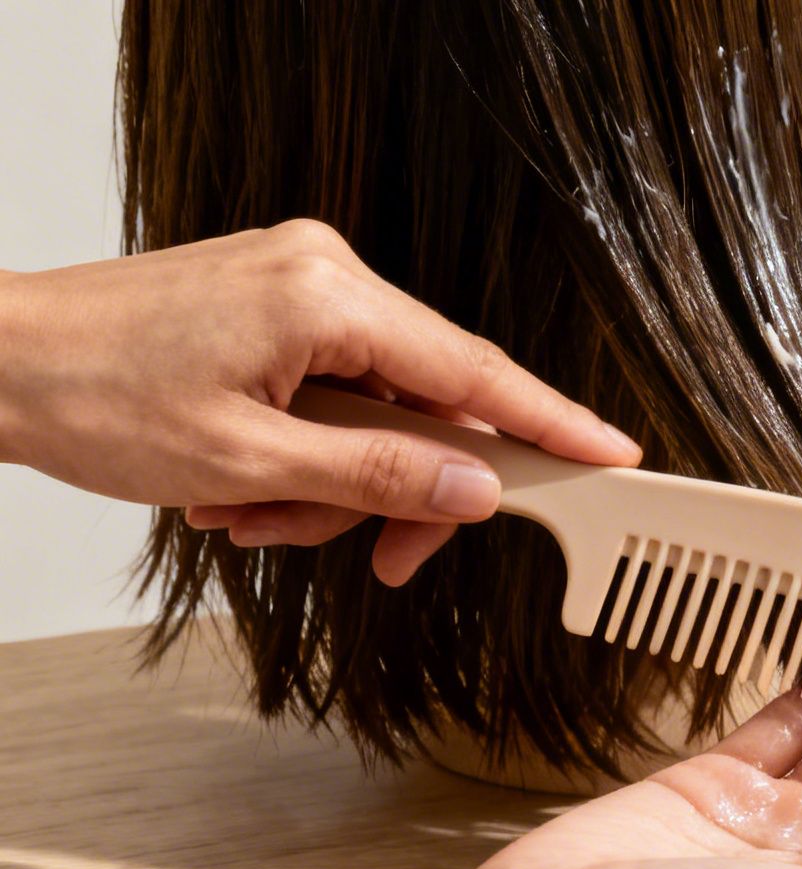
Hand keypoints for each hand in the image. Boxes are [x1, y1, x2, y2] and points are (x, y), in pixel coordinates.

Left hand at [0, 220, 639, 584]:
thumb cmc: (90, 396)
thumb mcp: (248, 463)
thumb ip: (379, 476)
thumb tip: (475, 492)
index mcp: (329, 296)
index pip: (475, 371)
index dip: (551, 424)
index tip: (613, 454)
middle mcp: (325, 274)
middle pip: (428, 402)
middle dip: (398, 491)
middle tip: (383, 563)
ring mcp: (298, 286)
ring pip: (376, 411)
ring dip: (331, 484)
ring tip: (249, 516)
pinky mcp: (273, 306)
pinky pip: (332, 394)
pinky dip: (305, 454)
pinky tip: (242, 486)